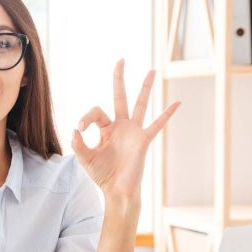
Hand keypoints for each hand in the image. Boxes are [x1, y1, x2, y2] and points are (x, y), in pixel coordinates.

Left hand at [71, 59, 180, 199]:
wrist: (117, 190)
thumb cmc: (102, 175)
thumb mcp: (85, 158)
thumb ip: (78, 144)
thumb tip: (75, 129)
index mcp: (106, 129)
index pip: (96, 112)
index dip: (87, 117)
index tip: (81, 130)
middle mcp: (120, 126)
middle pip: (120, 97)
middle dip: (119, 79)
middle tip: (121, 60)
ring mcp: (133, 132)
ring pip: (140, 104)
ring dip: (146, 87)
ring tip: (152, 70)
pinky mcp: (143, 140)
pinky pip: (157, 125)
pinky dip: (167, 114)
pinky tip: (177, 102)